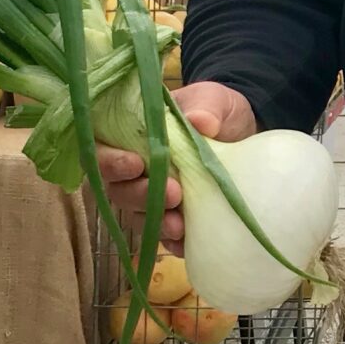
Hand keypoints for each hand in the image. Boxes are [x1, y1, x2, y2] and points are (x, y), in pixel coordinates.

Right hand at [97, 80, 254, 248]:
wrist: (242, 133)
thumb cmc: (215, 111)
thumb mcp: (212, 100)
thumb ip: (204, 106)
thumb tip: (200, 122)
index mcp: (132, 138)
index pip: (103, 151)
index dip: (110, 162)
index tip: (135, 164)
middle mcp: (136, 171)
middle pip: (119, 191)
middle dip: (140, 195)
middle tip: (173, 193)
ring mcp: (155, 198)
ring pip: (139, 218)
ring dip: (156, 223)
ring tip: (179, 224)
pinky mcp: (176, 218)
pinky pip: (166, 238)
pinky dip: (174, 243)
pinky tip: (186, 243)